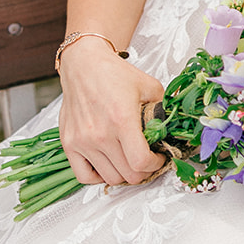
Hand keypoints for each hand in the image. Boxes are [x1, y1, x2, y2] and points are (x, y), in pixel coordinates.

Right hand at [57, 38, 165, 186]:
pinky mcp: (70, 144)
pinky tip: (108, 165)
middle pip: (128, 175)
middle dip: (144, 171)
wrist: (84, 64)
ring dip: (124, 174)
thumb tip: (174, 127)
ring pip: (110, 178)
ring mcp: (83, 141)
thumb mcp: (149, 86)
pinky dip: (98, 177)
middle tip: (148, 160)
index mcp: (122, 120)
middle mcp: (100, 134)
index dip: (156, 165)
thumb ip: (163, 108)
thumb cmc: (114, 74)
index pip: (141, 162)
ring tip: (130, 161)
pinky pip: (84, 176)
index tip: (160, 158)